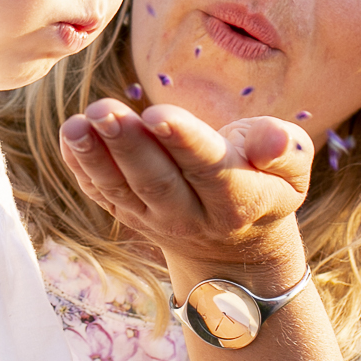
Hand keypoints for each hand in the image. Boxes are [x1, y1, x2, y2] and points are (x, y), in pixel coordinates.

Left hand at [59, 99, 312, 281]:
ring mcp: (155, 221)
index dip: (182, 141)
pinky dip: (82, 168)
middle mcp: (191, 216)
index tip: (156, 113)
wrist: (237, 249)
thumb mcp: (290, 173)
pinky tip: (70, 137)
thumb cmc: (265, 186)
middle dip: (128, 145)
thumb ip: (285, 151)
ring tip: (77, 124)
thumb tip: (274, 140)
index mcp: (237, 200)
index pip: (207, 168)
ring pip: (122, 191)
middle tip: (102, 110)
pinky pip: (101, 195)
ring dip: (95, 156)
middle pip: (156, 181)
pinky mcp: (129, 216)